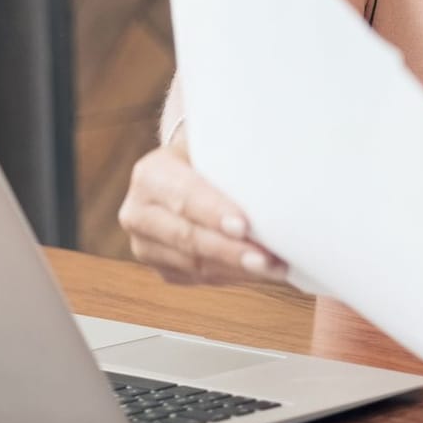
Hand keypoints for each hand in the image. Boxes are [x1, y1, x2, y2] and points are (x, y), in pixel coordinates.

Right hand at [118, 137, 286, 285]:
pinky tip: (262, 272)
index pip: (183, 196)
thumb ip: (235, 155)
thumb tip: (283, 168)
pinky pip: (200, 278)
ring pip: (194, 264)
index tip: (244, 226)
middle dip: (230, 251)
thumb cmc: (211, 154)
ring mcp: (146, 245)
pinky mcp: (162, 268)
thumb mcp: (215, 144)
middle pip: (187, 237)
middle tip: (266, 259)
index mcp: (150, 175)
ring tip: (275, 267)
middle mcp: (139, 212)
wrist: (189, 170)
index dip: (213, 212)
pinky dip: (234, 276)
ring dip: (238, 269)